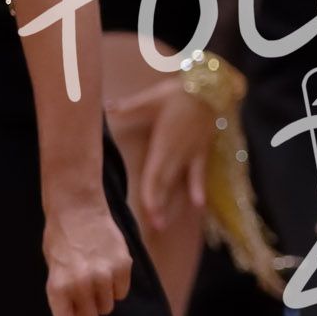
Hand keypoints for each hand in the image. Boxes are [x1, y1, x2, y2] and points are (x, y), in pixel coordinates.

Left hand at [43, 194, 133, 315]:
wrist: (77, 206)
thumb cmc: (62, 243)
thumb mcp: (55, 272)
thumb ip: (67, 301)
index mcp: (57, 290)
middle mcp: (80, 286)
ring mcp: (103, 276)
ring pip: (108, 306)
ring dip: (101, 298)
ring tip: (91, 274)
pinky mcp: (122, 266)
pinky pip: (121, 289)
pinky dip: (115, 283)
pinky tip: (106, 264)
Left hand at [108, 77, 214, 231]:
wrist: (210, 89)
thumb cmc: (178, 93)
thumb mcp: (151, 98)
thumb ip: (128, 106)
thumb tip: (106, 106)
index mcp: (164, 143)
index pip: (155, 173)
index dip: (152, 193)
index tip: (148, 210)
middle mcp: (177, 153)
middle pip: (165, 183)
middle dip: (158, 205)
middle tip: (153, 227)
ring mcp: (190, 154)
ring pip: (178, 183)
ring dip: (172, 203)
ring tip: (165, 224)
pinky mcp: (201, 152)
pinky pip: (199, 174)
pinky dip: (198, 189)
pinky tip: (199, 206)